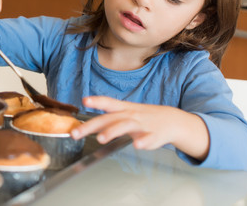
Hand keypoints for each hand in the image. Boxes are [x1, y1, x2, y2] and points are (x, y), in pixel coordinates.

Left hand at [71, 96, 209, 160]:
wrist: (171, 120)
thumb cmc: (142, 117)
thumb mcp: (124, 113)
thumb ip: (105, 119)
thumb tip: (83, 125)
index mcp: (123, 109)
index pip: (108, 103)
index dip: (96, 101)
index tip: (84, 101)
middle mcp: (130, 115)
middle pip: (109, 118)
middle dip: (91, 126)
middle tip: (75, 133)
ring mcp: (142, 125)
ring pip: (126, 126)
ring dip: (112, 132)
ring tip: (100, 139)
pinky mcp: (154, 136)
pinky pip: (149, 139)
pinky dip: (144, 142)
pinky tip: (138, 145)